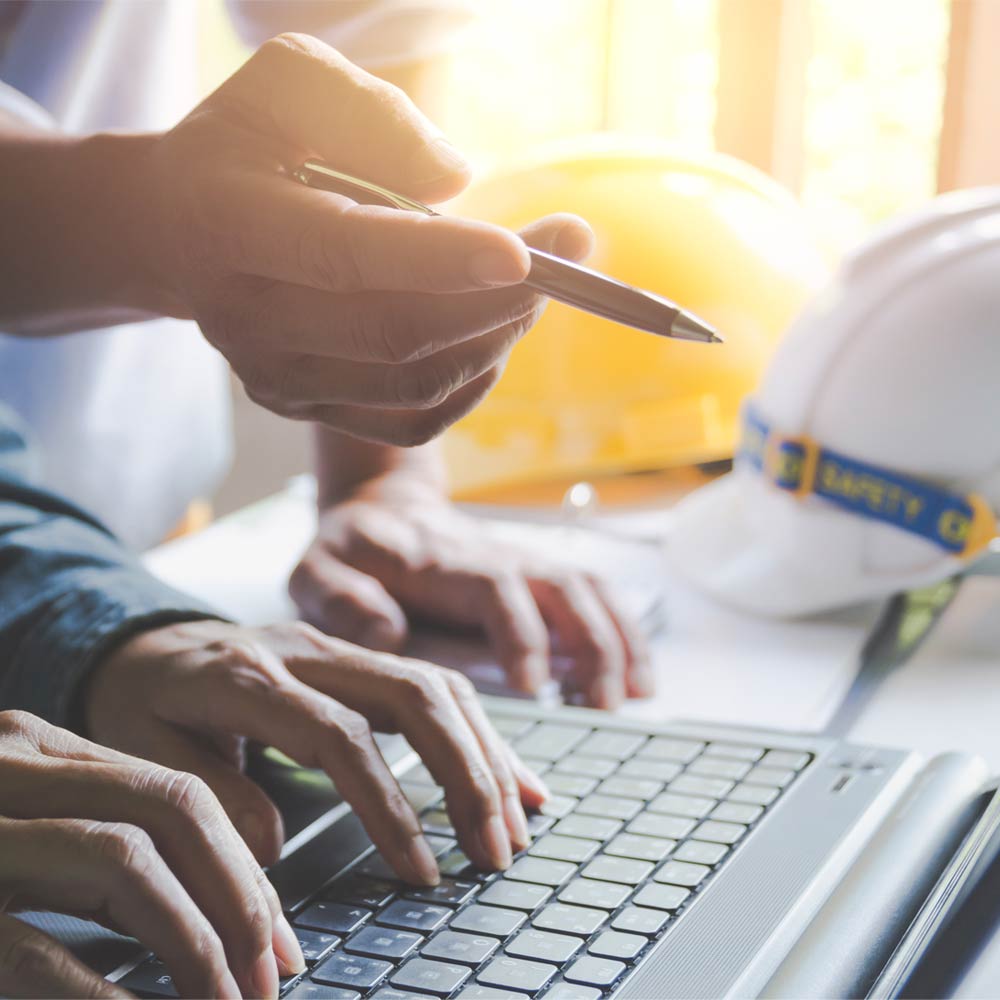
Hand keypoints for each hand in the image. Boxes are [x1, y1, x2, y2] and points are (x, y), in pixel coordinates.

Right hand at [0, 711, 303, 999]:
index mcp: (42, 747)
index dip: (244, 871)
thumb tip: (233, 923)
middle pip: (171, 810)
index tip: (283, 943)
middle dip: (237, 898)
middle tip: (269, 978)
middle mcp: (11, 766)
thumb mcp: (36, 845)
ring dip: (192, 942)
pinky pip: (37, 945)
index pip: (179, 793)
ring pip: (124, 858)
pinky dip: (102, 994)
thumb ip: (119, 858)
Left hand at [85, 621, 547, 881]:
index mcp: (250, 675)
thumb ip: (208, 793)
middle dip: (467, 774)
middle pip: (413, 696)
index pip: (339, 736)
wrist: (147, 642)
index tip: (420, 870)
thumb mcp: (142, 750)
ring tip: (515, 824)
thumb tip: (274, 846)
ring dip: (485, 755)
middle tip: (495, 850)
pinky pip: (437, 685)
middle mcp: (311, 651)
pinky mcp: (364, 657)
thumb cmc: (142, 702)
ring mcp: (344, 648)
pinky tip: (512, 775)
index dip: (387, 804)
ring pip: (437, 685)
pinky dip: (480, 733)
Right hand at [134, 33, 591, 442]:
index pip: (346, 255)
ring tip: (535, 284)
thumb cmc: (246, 146)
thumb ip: (371, 116)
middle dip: (501, 300)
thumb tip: (454, 182)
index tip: (529, 252)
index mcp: (232, 226)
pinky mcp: (306, 409)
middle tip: (570, 250)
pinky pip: (412, 423)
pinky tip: (492, 334)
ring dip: (496, 337)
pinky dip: (471, 382)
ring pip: (415, 387)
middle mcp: (247, 319)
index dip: (442, 260)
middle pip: (396, 336)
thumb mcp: (291, 85)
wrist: (176, 228)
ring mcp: (276, 379)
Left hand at [288, 483, 653, 708]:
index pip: (495, 587)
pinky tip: (639, 681)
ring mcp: (523, 563)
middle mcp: (495, 556)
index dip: (521, 633)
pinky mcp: (536, 578)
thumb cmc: (349, 552)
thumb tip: (388, 631)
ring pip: (589, 589)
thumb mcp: (314, 571)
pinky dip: (625, 634)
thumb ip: (337, 597)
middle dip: (592, 643)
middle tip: (604, 707)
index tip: (536, 688)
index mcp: (442, 560)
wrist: (382, 509)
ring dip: (620, 639)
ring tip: (635, 699)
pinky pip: (595, 597)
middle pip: (562, 586)